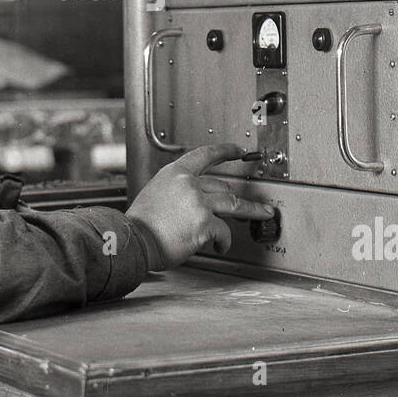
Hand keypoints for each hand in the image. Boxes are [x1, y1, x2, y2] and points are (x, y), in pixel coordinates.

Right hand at [127, 143, 275, 269]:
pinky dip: (222, 241)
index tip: (236, 151)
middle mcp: (189, 184)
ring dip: (252, 210)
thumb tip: (195, 198)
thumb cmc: (140, 223)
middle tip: (252, 201)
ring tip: (263, 213)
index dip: (225, 152)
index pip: (205, 155)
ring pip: (234, 205)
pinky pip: (223, 232)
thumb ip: (177, 190)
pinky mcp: (205, 224)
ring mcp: (199, 203)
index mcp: (175, 174)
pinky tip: (218, 245)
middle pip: (224, 186)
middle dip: (238, 196)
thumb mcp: (155, 193)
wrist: (134, 240)